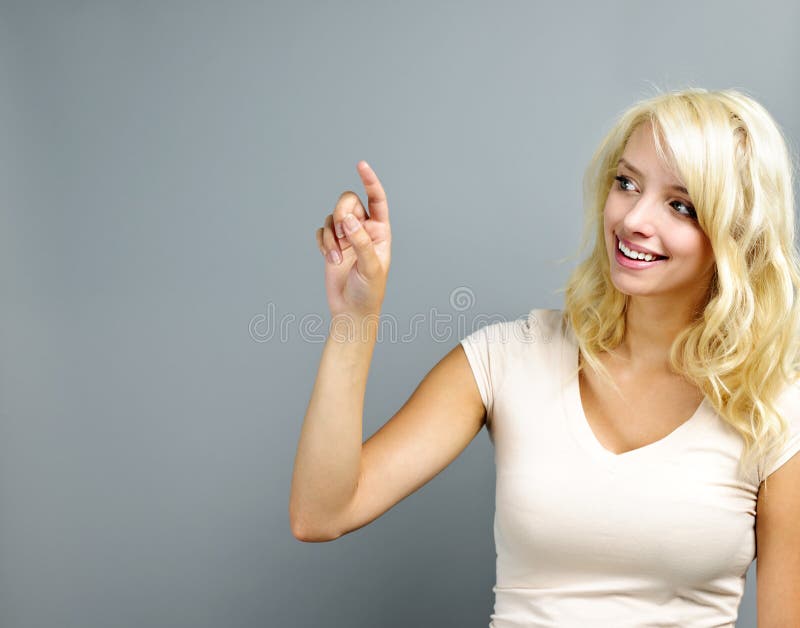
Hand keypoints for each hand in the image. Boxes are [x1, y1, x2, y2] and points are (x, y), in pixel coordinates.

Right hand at [315, 161, 391, 321]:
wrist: (352, 310)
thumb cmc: (369, 291)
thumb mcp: (370, 266)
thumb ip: (361, 241)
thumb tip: (348, 219)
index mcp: (380, 231)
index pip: (376, 199)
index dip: (370, 181)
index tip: (361, 165)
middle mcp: (364, 229)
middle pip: (348, 202)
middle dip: (341, 214)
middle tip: (343, 232)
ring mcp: (346, 236)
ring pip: (332, 216)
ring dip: (331, 236)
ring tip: (336, 258)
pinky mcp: (331, 245)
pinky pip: (321, 230)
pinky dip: (323, 243)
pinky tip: (329, 259)